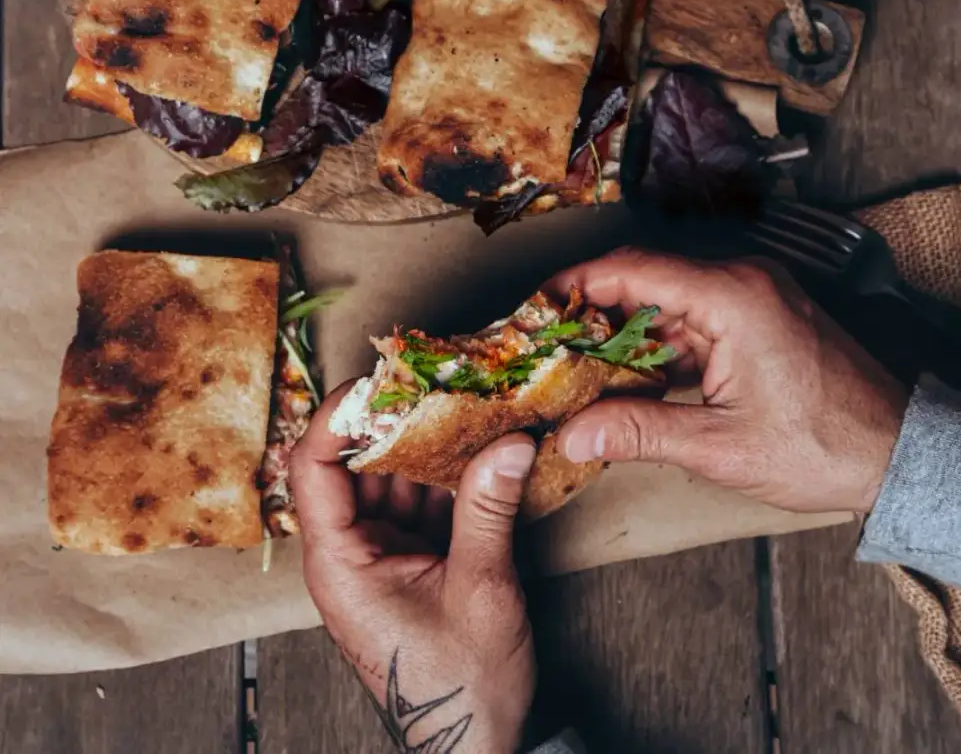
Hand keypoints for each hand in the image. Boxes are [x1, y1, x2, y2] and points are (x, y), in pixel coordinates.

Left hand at [290, 382, 537, 753]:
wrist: (476, 743)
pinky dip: (447, 479)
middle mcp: (349, 553)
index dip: (338, 417)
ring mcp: (379, 555)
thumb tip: (510, 441)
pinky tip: (480, 452)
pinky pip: (418, 503)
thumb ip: (488, 509)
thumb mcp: (481, 589)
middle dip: (398, 423)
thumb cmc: (462, 683)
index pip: (313, 469)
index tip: (382, 380)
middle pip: (355, 464)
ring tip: (471, 410)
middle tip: (443, 384)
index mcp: (341, 563)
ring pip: (391, 479)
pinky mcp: (407, 561)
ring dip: (430, 448)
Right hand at [552, 248, 908, 513]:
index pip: (633, 269)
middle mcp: (744, 283)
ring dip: (626, 334)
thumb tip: (575, 433)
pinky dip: (660, 347)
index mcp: (733, 297)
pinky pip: (696, 321)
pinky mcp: (762, 321)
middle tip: (550, 344)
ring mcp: (756, 300)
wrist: (899, 454)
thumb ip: (639, 432)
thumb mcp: (719, 446)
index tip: (538, 305)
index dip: (577, 283)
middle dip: (594, 312)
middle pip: (647, 281)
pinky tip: (632, 379)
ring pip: (669, 303)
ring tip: (580, 368)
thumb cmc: (826, 446)